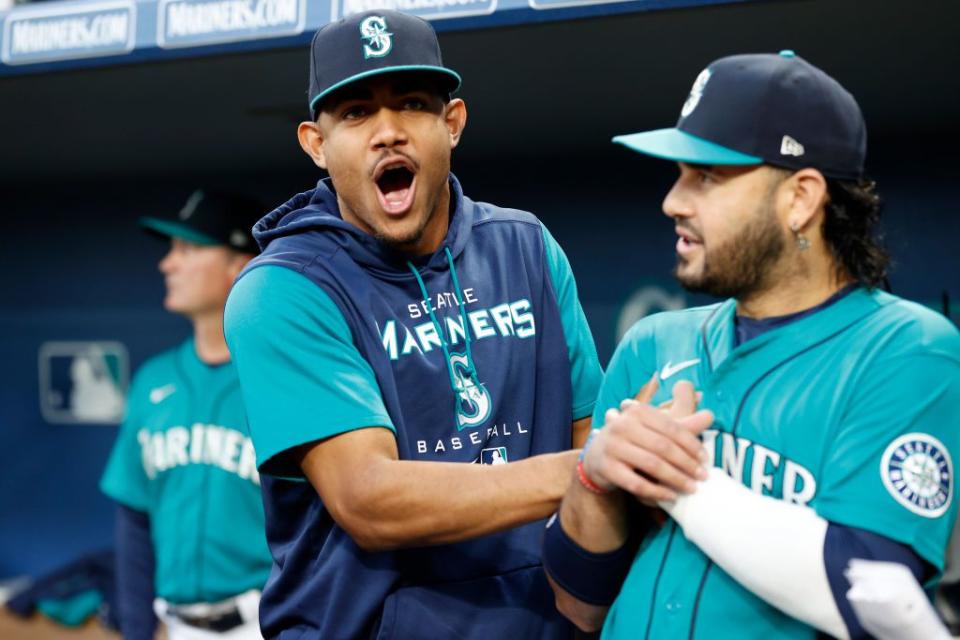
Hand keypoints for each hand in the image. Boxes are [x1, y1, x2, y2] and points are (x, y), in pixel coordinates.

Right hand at [582, 375, 712, 503]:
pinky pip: (637, 484)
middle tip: (703, 477)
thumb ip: (682, 425)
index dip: (691, 444)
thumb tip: (710, 415)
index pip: (671, 428)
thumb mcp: (654, 430)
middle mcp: (622, 426)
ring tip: (691, 488)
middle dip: (686, 463)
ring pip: (652, 465)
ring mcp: (612, 447)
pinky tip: (671, 496)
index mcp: (637, 412)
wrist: (596, 458)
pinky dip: (657, 492)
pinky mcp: (606, 468)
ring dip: (675, 479)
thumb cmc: (633, 442)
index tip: (705, 460)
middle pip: (663, 446)